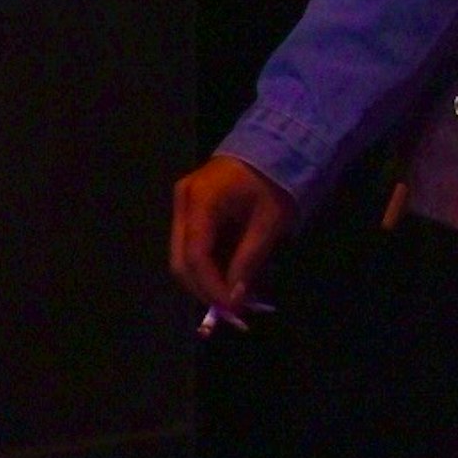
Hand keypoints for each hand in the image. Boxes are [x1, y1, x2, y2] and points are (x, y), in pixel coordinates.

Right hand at [170, 152, 294, 320]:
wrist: (275, 145)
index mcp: (200, 200)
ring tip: (236, 297)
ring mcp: (184, 205)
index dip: (211, 287)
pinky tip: (232, 278)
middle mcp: (183, 202)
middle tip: (231, 312)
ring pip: (185, 257)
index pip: (195, 255)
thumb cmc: (274, 182)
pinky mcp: (191, 210)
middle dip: (204, 289)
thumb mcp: (268, 223)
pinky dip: (211, 267)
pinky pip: (194, 247)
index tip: (232, 309)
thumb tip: (234, 299)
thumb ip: (248, 262)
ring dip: (208, 281)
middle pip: (181, 260)